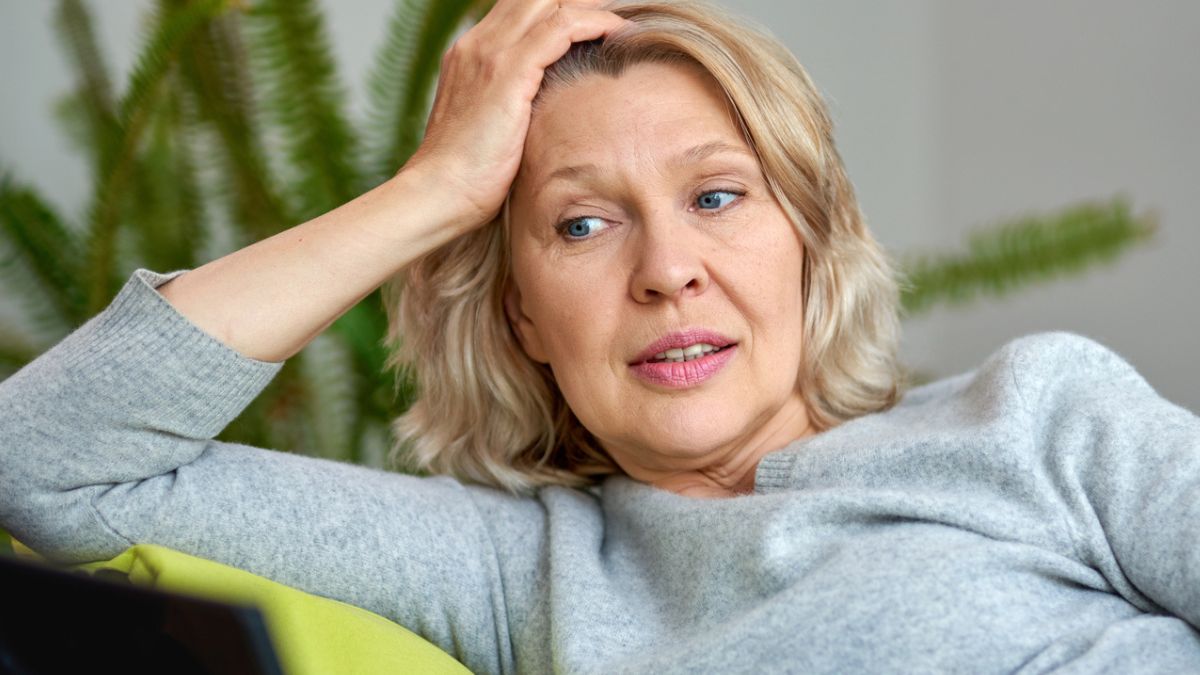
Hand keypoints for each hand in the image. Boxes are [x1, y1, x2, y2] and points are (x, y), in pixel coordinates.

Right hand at [401, 0, 629, 232]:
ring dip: (589, 6)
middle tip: (609, 12)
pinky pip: (560, 28)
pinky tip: (614, 32)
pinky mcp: (509, 72)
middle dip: (573, 1)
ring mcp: (491, 54)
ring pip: (548, 4)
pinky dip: (591, 23)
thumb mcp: (487, 130)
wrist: (439, 192)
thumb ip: (510, 110)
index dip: (554, 8)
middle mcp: (477, 44)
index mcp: (470, 55)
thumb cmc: (465, 177)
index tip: (590, 20)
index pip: (517, 10)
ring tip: (619, 20)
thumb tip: (541, 116)